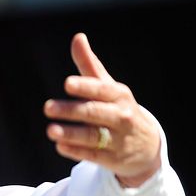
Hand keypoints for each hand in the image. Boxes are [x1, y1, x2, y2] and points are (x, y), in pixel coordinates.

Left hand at [45, 33, 160, 187]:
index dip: (85, 87)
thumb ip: (89, 64)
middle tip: (47, 107)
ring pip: (92, 136)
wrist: (147, 146)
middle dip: (71, 110)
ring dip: (71, 133)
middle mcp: (120, 116)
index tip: (67, 84)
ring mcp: (117, 139)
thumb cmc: (118, 108)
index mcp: (118, 95)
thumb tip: (77, 37)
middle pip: (94, 112)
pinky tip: (60, 146)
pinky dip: (76, 151)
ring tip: (51, 130)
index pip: (101, 90)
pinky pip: (93, 155)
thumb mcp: (108, 86)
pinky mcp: (112, 159)